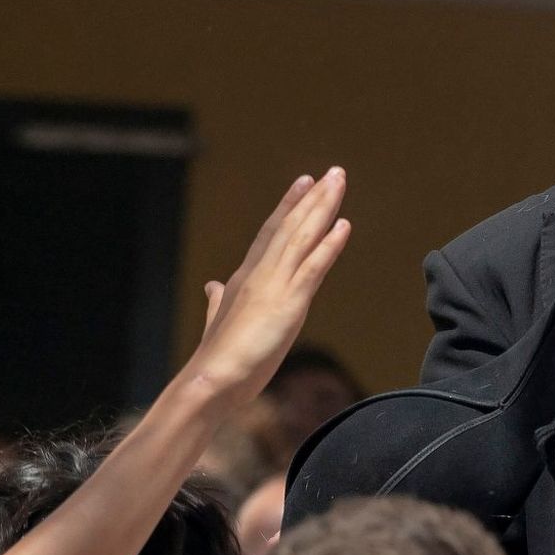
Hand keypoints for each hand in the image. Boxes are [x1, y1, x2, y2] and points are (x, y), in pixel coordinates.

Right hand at [183, 169, 351, 410]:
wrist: (210, 382)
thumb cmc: (216, 357)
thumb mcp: (217, 320)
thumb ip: (217, 300)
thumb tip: (212, 285)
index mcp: (245, 277)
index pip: (271, 232)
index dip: (289, 206)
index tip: (305, 182)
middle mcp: (260, 273)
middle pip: (290, 225)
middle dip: (313, 197)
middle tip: (334, 171)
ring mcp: (274, 285)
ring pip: (302, 236)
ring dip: (323, 207)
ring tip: (338, 182)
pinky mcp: (288, 303)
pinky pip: (313, 268)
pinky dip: (330, 245)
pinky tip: (344, 226)